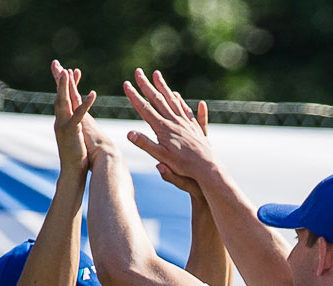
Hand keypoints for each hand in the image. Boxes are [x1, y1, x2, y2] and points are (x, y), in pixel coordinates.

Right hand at [51, 59, 96, 176]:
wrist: (72, 172)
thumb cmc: (77, 158)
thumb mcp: (76, 138)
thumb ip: (76, 129)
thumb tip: (79, 125)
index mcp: (63, 121)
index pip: (64, 98)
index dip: (67, 84)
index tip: (72, 70)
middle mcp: (60, 121)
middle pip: (59, 96)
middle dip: (58, 79)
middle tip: (56, 63)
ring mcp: (64, 126)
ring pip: (64, 102)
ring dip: (65, 87)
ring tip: (68, 72)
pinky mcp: (71, 132)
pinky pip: (79, 115)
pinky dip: (85, 105)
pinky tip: (92, 94)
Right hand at [124, 68, 216, 191]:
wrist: (207, 167)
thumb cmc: (183, 166)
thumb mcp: (161, 157)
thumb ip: (145, 144)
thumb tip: (129, 133)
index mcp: (163, 128)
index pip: (145, 108)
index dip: (134, 96)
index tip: (126, 84)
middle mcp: (174, 121)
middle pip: (158, 99)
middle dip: (146, 85)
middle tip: (138, 71)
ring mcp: (185, 122)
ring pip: (172, 100)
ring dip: (163, 86)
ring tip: (156, 74)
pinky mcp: (194, 126)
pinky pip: (186, 109)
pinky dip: (180, 100)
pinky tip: (177, 94)